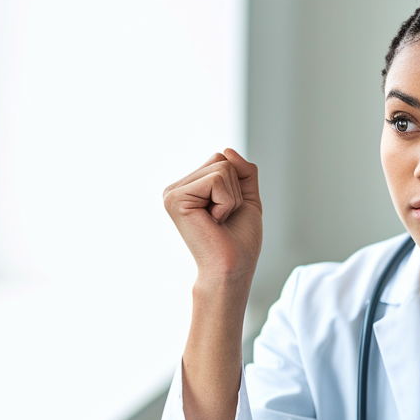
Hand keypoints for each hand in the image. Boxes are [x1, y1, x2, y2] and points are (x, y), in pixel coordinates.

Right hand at [163, 149, 261, 287]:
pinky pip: (217, 179)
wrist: (231, 269)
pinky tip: (213, 222)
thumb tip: (227, 150)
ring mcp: (172, 193)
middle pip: (221, 160)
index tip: (226, 213)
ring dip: (231, 198)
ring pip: (221, 168)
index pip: (222, 159)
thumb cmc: (238, 241)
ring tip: (218, 221)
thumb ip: (242, 171)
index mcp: (190, 188)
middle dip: (234, 190)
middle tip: (222, 219)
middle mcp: (176, 188)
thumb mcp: (247, 198)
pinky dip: (226, 202)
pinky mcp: (175, 199)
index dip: (236, 185)